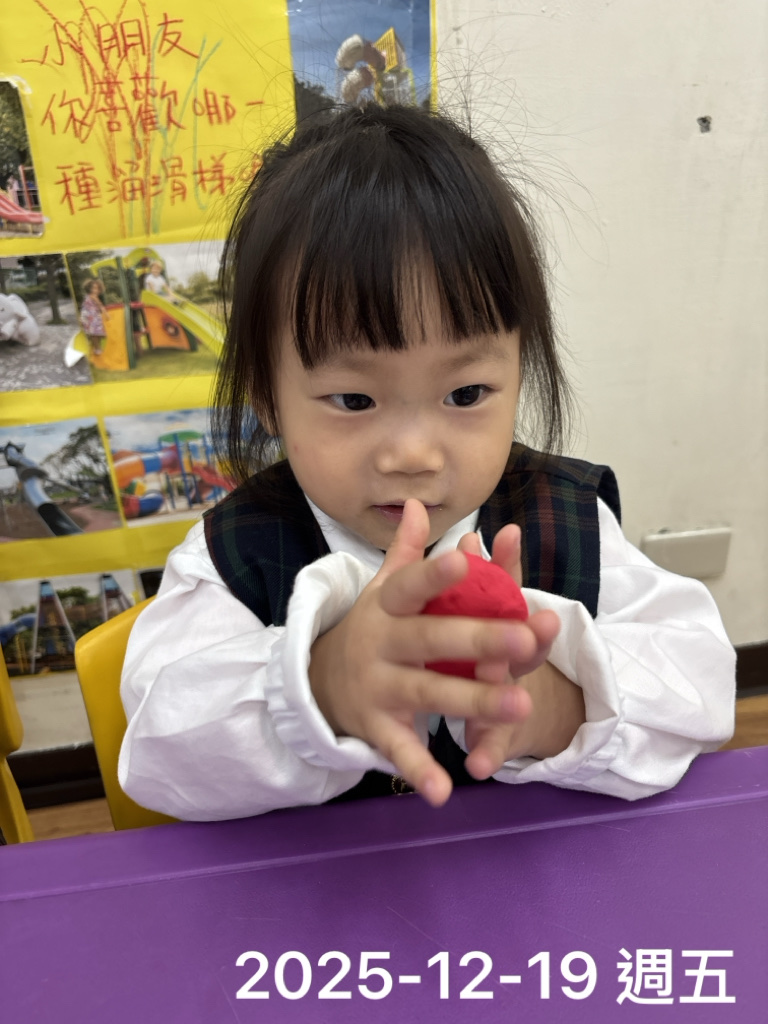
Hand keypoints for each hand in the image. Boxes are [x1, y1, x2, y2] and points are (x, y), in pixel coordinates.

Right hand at [308, 501, 533, 805]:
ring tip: (521, 704)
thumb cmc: (370, 629)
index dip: (436, 573)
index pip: (411, 586)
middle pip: (431, 640)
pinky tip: (445, 792)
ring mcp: (377, 687)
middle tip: (527, 636)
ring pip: (428, 692)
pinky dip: (420, 770)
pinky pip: (399, 750)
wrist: (316, 681)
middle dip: (479, 638)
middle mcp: (380, 644)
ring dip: (473, 699)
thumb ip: (407, 554)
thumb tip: (419, 504)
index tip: (467, 556)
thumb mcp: (383, 592)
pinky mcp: (375, 727)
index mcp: (386, 607)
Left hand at [455, 529, 584, 777]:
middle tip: (542, 623)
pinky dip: (487, 756)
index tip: (507, 536)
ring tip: (516, 704)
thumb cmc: (489, 652)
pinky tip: (476, 766)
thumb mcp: (487, 615)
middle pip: (522, 651)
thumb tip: (476, 529)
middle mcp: (512, 666)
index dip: (509, 566)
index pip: (510, 594)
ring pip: (507, 699)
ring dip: (508, 701)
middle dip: (530, 636)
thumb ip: (486, 575)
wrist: (512, 711)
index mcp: (505, 631)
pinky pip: (491, 748)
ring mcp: (505, 703)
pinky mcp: (495, 737)